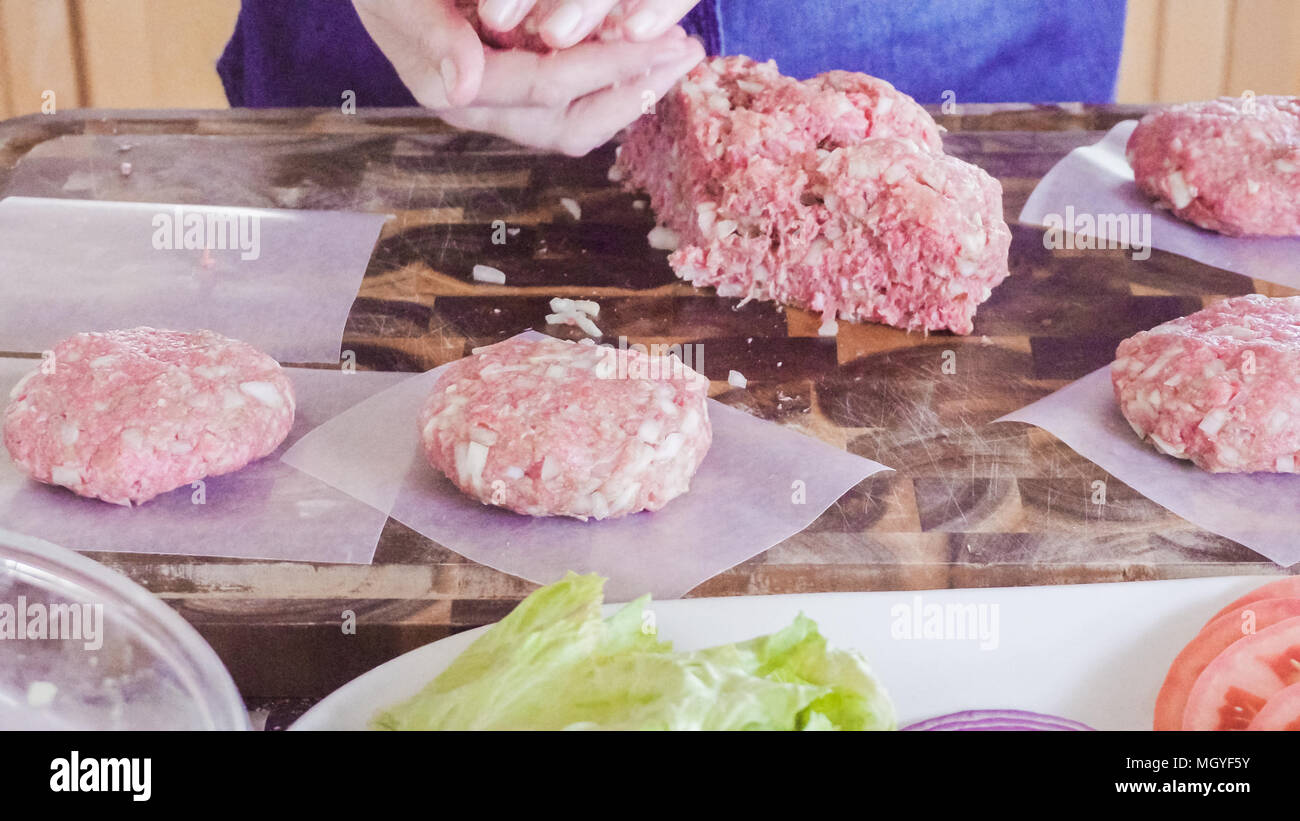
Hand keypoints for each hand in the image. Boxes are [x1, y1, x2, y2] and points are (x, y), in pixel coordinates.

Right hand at [355, 0, 703, 155]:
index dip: (608, 67)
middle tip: (687, 51)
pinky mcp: (518, 89)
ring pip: (581, 120)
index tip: (662, 40)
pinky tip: (646, 50)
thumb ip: (432, 35)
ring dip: (633, 91)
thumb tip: (463, 87)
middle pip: (575, 124)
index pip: (547, 89)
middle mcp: (485, 111)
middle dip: (635, 90)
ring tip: (679, 54)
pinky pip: (575, 101)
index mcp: (456, 92)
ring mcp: (503, 106)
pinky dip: (613, 80)